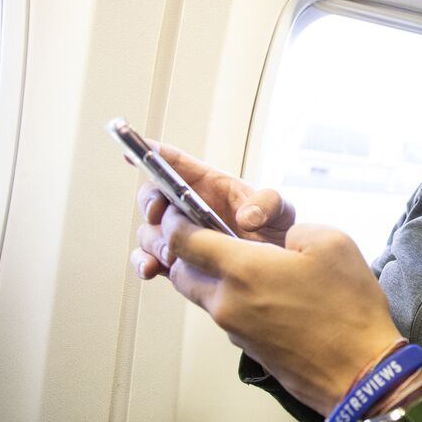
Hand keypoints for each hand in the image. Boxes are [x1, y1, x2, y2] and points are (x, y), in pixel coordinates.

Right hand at [130, 142, 294, 279]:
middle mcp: (188, 207)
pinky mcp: (176, 260)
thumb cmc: (277, 232)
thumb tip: (247, 217)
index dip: (154, 152)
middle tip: (160, 214)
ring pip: (148, 231)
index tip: (140, 149)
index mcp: (210, 184)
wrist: (277, 273)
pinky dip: (143, 263)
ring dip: (153, 240)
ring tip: (171, 252)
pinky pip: (148, 259)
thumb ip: (269, 204)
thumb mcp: (282, 210)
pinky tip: (152, 269)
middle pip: (153, 196)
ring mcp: (180, 233)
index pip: (176, 162)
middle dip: (150, 202)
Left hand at [158, 206, 401, 415]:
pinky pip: (227, 316)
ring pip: (202, 295)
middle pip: (181, 272)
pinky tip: (269, 292)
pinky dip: (234, 299)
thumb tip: (280, 238)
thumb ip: (294, 228)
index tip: (178, 209)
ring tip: (247, 261)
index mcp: (243, 270)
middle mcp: (228, 302)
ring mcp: (236, 331)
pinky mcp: (248, 349)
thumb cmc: (348, 310)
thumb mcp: (331, 243)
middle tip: (208, 233)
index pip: (183, 241)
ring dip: (211, 275)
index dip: (174, 220)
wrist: (360, 372)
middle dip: (186, 250)